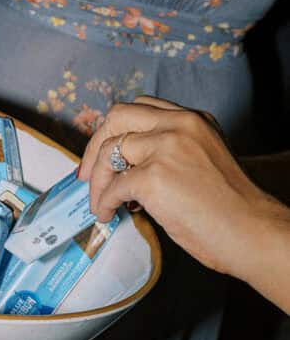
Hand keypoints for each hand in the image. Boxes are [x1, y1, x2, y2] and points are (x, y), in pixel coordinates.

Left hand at [78, 96, 287, 282]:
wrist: (252, 232)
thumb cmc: (231, 209)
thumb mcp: (203, 161)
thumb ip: (171, 153)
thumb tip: (128, 170)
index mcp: (194, 119)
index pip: (142, 108)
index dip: (116, 130)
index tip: (105, 153)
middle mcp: (179, 124)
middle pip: (117, 116)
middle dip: (94, 145)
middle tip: (86, 174)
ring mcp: (166, 147)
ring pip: (108, 151)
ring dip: (96, 181)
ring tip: (99, 204)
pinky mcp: (154, 176)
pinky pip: (113, 186)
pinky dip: (104, 202)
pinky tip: (109, 214)